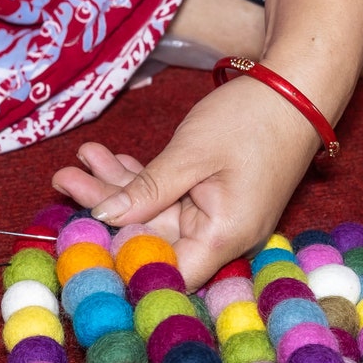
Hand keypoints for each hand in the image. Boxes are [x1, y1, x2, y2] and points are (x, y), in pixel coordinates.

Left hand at [52, 75, 319, 290]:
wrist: (298, 89)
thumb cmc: (252, 119)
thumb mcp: (191, 153)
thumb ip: (146, 190)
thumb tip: (103, 217)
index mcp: (223, 236)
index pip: (165, 273)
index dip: (123, 264)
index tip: (82, 239)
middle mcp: (220, 237)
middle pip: (153, 239)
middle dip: (107, 209)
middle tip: (64, 179)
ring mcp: (216, 219)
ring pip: (155, 215)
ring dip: (118, 188)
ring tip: (78, 161)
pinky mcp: (211, 200)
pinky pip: (169, 198)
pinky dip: (142, 180)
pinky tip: (108, 159)